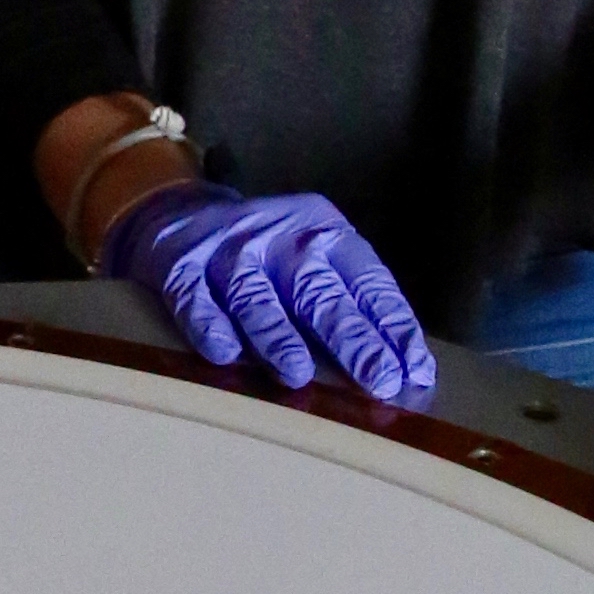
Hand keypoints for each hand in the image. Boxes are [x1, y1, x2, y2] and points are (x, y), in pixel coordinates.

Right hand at [103, 183, 434, 407]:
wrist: (179, 214)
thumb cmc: (266, 254)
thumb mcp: (315, 258)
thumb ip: (351, 303)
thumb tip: (404, 370)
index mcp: (325, 232)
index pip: (366, 280)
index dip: (392, 326)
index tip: (413, 370)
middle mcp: (280, 237)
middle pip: (318, 291)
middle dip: (351, 338)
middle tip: (378, 379)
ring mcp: (228, 251)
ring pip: (256, 297)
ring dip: (277, 335)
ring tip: (298, 374)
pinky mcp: (181, 266)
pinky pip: (195, 298)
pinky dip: (208, 325)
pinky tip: (223, 353)